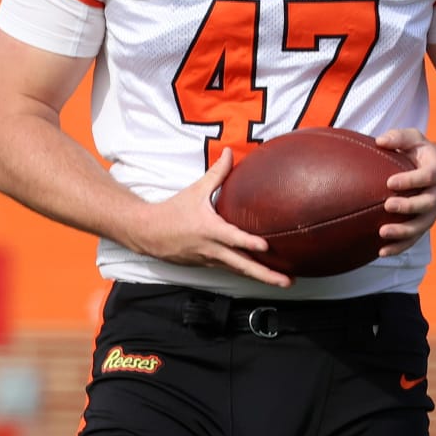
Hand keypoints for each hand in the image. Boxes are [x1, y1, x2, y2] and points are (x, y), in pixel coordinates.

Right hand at [123, 148, 292, 287]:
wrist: (148, 233)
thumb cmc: (172, 211)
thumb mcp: (195, 190)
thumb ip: (217, 173)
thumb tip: (230, 153)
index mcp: (209, 229)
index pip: (232, 238)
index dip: (248, 242)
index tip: (265, 246)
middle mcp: (211, 249)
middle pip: (242, 266)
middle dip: (266, 275)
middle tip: (286, 282)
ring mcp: (210, 260)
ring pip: (238, 271)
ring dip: (260, 277)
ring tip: (282, 281)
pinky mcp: (207, 265)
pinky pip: (230, 269)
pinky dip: (246, 273)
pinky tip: (261, 274)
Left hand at [374, 128, 435, 257]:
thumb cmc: (420, 152)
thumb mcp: (413, 138)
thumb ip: (398, 137)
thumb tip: (380, 141)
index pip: (428, 177)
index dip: (411, 180)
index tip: (389, 182)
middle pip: (428, 204)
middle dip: (409, 207)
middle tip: (387, 205)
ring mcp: (434, 211)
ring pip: (423, 226)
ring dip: (404, 232)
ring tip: (382, 233)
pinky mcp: (425, 223)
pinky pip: (415, 238)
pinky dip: (400, 247)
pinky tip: (381, 252)